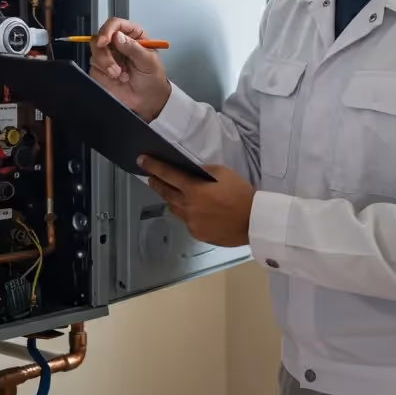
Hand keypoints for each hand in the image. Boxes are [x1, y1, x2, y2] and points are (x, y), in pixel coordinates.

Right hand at [89, 17, 170, 120]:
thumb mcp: (148, 62)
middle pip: (100, 36)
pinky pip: (93, 66)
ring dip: (106, 64)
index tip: (105, 41)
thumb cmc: (153, 79)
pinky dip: (104, 74)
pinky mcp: (101, 69)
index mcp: (132, 35)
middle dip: (104, 51)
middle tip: (113, 66)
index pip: (116, 24)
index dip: (108, 30)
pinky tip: (117, 79)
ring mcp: (108, 56)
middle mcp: (118, 43)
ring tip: (120, 75)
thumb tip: (117, 36)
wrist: (148, 101)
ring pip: (95, 51)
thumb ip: (133, 48)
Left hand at [140, 157, 254, 247]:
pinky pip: (186, 221)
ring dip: (171, 200)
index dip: (153, 166)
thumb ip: (203, 171)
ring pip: (174, 209)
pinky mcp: (197, 233)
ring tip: (174, 193)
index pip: (168, 174)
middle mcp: (188, 206)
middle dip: (156, 184)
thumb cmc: (240, 193)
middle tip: (151, 178)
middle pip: (165, 193)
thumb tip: (191, 172)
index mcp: (194, 188)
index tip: (141, 160)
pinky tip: (196, 211)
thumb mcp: (223, 172)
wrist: (253, 220)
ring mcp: (191, 222)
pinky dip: (187, 214)